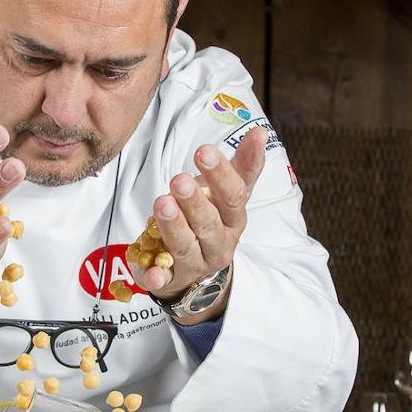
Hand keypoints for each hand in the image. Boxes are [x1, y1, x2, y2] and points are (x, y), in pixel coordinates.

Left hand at [131, 126, 267, 306]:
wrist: (194, 269)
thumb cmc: (209, 220)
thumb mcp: (225, 194)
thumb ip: (241, 166)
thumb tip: (259, 132)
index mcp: (234, 220)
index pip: (233, 196)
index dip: (221, 174)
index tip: (204, 150)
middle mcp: (219, 244)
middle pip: (209, 224)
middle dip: (194, 202)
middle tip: (179, 180)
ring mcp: (195, 264)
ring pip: (185, 246)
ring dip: (174, 226)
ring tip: (161, 203)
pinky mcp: (170, 279)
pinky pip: (163, 280)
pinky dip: (157, 276)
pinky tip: (151, 272)